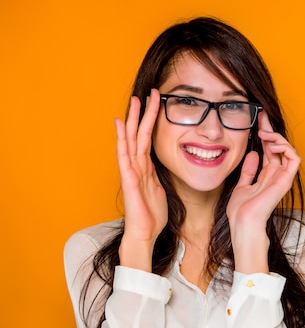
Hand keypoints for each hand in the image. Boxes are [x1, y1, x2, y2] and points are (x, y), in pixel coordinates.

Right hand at [115, 90, 167, 269]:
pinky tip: (121, 125)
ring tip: (134, 101)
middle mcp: (137, 166)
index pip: (148, 139)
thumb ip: (158, 178)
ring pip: (132, 140)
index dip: (153, 122)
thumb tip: (160, 171)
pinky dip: (122, 139)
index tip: (158, 104)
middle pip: (140, 134)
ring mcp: (131, 172)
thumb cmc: (151, 216)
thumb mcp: (160, 191)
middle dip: (144, 113)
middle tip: (147, 93)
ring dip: (133, 120)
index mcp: (146, 168)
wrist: (144, 233)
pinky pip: (125, 155)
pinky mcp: (129, 179)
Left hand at [226, 111, 300, 272]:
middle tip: (261, 117)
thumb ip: (248, 171)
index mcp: (266, 176)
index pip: (269, 150)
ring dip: (277, 138)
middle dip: (270, 130)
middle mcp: (276, 175)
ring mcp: (282, 177)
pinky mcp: (285, 180)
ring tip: (264, 134)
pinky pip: (294, 158)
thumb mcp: (241, 185)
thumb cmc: (241, 211)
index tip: (257, 120)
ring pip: (288, 150)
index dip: (265, 134)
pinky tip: (271, 144)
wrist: (243, 224)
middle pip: (278, 147)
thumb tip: (252, 154)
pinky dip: (285, 147)